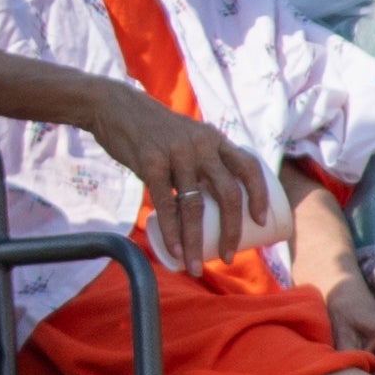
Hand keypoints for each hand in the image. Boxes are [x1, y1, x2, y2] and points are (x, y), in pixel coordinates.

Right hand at [81, 78, 279, 268]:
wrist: (114, 107)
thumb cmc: (153, 132)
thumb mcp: (187, 136)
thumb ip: (200, 159)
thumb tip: (212, 201)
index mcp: (214, 140)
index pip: (249, 167)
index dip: (259, 196)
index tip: (260, 222)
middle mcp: (201, 145)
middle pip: (227, 193)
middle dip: (232, 231)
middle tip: (228, 256)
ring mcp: (176, 153)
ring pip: (194, 206)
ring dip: (197, 242)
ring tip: (197, 267)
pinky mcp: (150, 163)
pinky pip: (165, 205)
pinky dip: (172, 232)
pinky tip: (175, 251)